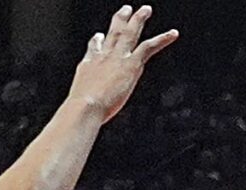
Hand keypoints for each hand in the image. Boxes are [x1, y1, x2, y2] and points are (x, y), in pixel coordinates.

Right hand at [68, 6, 177, 123]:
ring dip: (138, 20)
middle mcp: (103, 57)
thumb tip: (72, 122)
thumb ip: (77, 109)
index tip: (98, 36)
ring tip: (146, 10)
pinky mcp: (131, 64)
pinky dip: (162, 39)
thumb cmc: (79, 112)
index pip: (94, 49)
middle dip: (119, 20)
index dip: (96, 41)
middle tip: (126, 9)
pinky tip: (173, 34)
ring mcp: (117, 58)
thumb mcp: (75, 107)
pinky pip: (149, 47)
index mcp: (88, 66)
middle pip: (112, 34)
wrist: (86, 107)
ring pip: (130, 33)